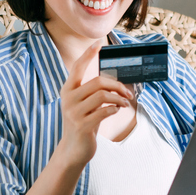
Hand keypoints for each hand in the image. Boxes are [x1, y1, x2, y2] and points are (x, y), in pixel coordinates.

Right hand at [56, 42, 133, 167]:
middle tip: (128, 92)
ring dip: (118, 98)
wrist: (73, 149)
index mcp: (68, 90)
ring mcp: (74, 113)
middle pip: (97, 82)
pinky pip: (104, 111)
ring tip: (124, 102)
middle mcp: (68, 99)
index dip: (87, 55)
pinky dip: (114, 109)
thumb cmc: (83, 123)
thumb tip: (114, 81)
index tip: (97, 45)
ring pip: (102, 96)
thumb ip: (92, 92)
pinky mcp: (82, 125)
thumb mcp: (84, 105)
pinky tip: (117, 110)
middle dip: (116, 85)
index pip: (77, 68)